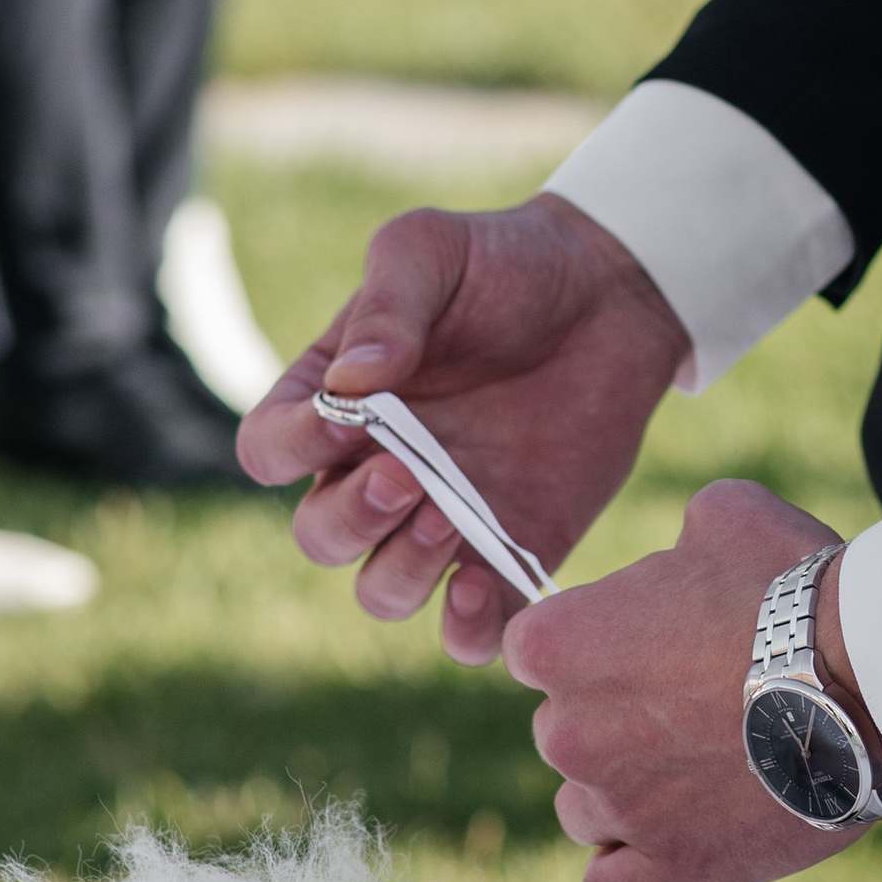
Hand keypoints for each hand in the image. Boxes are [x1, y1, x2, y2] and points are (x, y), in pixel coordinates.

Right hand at [238, 195, 690, 660]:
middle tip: (408, 478)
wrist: (611, 294)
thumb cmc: (506, 262)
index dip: (291, 447)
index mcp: (334, 401)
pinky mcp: (511, 551)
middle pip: (320, 536)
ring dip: (401, 570)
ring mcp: (440, 518)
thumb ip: (388, 305)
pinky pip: (471, 625)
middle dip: (352, 519)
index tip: (342, 419)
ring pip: (382, 591)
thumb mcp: (434, 251)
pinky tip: (481, 590)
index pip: (270, 449)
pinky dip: (467, 630)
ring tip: (450, 516)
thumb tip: (355, 381)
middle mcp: (375, 470)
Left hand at [514, 479, 881, 881]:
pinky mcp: (671, 868)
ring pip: (582, 810)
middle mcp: (568, 732)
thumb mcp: (723, 516)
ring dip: (622, 792)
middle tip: (694, 701)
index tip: (644, 643)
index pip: (534, 650)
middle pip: (561, 730)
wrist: (871, 679)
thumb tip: (679, 561)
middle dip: (612, 717)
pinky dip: (631, 868)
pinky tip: (672, 841)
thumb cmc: (795, 588)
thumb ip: (672, 544)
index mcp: (559, 644)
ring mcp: (617, 808)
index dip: (591, 643)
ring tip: (697, 771)